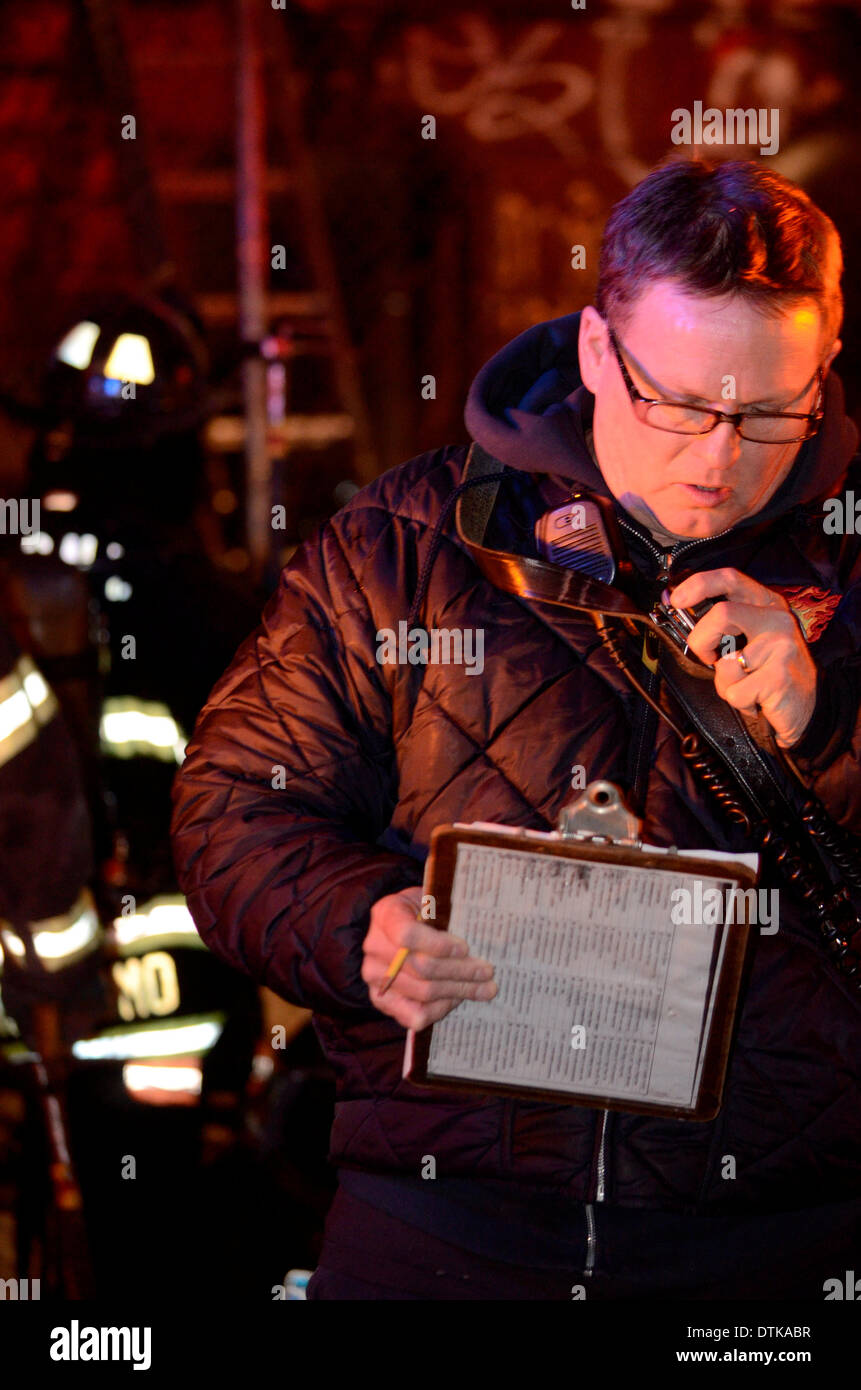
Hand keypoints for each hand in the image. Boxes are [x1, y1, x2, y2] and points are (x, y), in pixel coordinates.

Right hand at [362, 885, 496, 1029]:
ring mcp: (374, 976)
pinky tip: (458, 999)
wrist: (400, 929)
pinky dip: (440, 1009)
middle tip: (487, 972)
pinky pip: (414, 1014)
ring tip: (484, 988)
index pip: (408, 935)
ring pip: (423, 992)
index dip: (439, 945)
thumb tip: (481, 934)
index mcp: (386, 914)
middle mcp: (374, 946)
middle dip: (460, 972)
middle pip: (421, 968)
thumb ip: (447, 915)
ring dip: (458, 991)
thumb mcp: (433, 902)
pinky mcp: (381, 1000)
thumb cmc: (423, 913)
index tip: (465, 948)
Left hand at [668, 567, 816, 748]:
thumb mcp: (752, 637)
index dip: (698, 585)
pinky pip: (735, 691)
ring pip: (724, 662)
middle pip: (721, 614)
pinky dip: (738, 702)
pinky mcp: (779, 676)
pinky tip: (757, 699)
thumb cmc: (771, 671)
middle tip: (709, 657)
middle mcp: (776, 619)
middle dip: (701, 640)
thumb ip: (724, 624)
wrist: (807, 706)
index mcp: (767, 604)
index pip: (730, 579)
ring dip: (725, 683)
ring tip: (747, 684)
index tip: (676, 599)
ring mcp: (780, 646)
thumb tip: (680, 609)